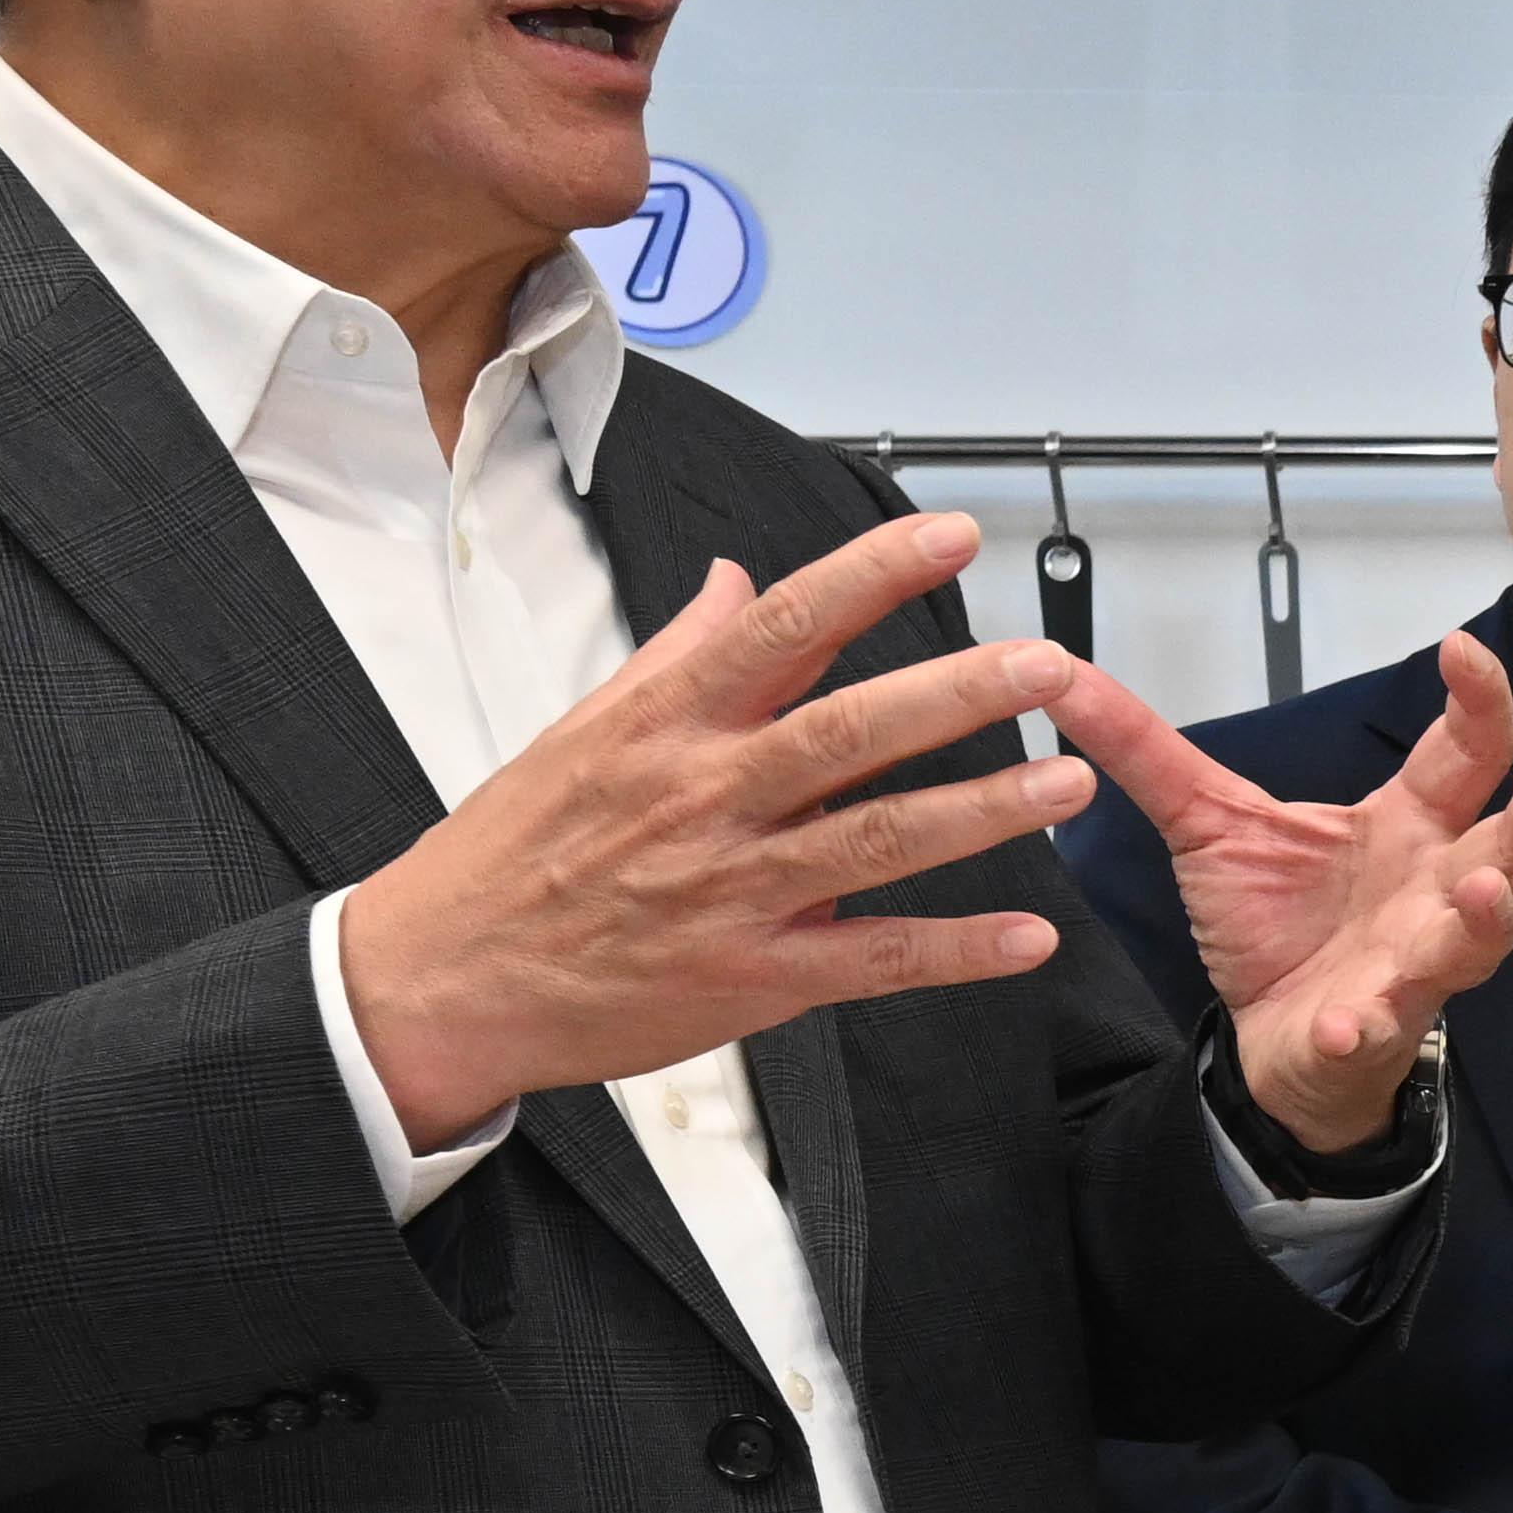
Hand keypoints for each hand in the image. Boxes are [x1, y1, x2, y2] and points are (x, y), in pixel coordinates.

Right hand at [334, 515, 1111, 1140]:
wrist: (442, 976)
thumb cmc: (516, 849)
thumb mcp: (587, 729)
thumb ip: (683, 655)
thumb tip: (744, 581)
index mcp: (669, 724)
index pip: (785, 628)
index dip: (873, 576)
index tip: (953, 535)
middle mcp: (707, 797)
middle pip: (849, 731)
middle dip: (957, 694)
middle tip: (1046, 665)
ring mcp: (733, 890)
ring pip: (877, 841)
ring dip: (983, 813)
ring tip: (1070, 784)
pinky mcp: (751, 976)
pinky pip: (871, 960)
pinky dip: (956, 952)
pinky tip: (1029, 937)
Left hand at [1046, 622, 1512, 1153]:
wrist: (1272, 1042)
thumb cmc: (1275, 929)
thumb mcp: (1205, 824)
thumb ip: (1147, 751)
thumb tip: (1066, 675)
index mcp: (1408, 826)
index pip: (1465, 753)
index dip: (1479, 702)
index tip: (1464, 651)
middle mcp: (1432, 889)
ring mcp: (1416, 963)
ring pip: (1478, 940)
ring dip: (1484, 919)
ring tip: (1477, 893)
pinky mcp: (1376, 1029)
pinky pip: (1383, 1026)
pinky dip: (1367, 1025)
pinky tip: (1349, 1021)